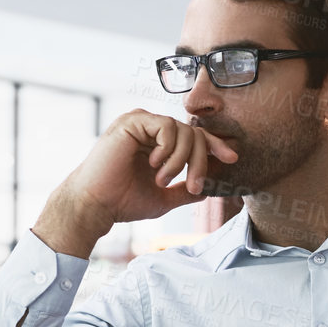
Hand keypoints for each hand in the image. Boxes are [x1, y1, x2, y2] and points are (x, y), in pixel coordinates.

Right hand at [33, 110, 237, 257]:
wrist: (97, 205)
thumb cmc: (123, 202)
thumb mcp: (163, 198)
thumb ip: (184, 191)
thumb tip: (207, 191)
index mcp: (156, 142)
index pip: (193, 137)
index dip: (214, 146)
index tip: (231, 159)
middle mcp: (149, 128)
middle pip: (193, 133)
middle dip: (199, 162)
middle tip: (193, 186)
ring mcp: (141, 122)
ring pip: (183, 130)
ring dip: (181, 161)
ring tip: (163, 180)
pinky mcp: (132, 121)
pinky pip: (167, 126)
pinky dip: (168, 149)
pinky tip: (154, 166)